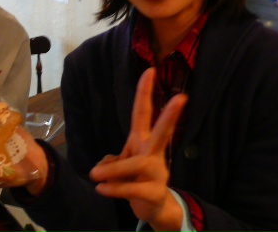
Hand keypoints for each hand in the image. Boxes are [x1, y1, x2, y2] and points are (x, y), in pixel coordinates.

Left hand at [90, 68, 187, 230]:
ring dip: (115, 170)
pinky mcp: (154, 192)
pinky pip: (132, 188)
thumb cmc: (136, 178)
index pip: (143, 113)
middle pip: (162, 131)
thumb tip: (102, 167)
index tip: (150, 70)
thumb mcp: (121, 164)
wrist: (153, 207)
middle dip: (171, 115)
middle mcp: (153, 153)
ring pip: (138, 165)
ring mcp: (157, 173)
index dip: (145, 92)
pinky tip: (101, 189)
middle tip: (182, 98)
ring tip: (95, 175)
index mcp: (142, 141)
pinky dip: (114, 188)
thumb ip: (111, 160)